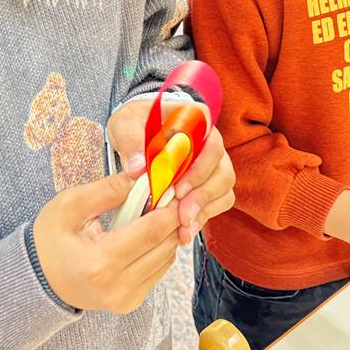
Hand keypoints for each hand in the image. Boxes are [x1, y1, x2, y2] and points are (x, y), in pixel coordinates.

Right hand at [33, 173, 180, 312]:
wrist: (37, 279)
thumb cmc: (49, 242)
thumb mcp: (70, 205)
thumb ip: (108, 189)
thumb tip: (141, 178)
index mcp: (101, 262)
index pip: (152, 232)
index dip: (169, 208)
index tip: (175, 189)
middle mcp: (117, 287)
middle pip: (165, 247)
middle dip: (172, 219)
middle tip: (168, 198)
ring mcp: (125, 299)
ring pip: (166, 260)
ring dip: (167, 235)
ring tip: (153, 215)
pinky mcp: (130, 303)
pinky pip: (158, 272)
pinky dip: (158, 251)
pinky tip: (145, 235)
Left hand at [108, 99, 234, 243]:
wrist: (136, 133)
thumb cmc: (135, 124)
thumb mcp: (126, 124)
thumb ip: (130, 141)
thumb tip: (137, 168)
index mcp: (196, 119)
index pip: (211, 143)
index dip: (199, 169)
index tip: (178, 189)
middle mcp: (210, 141)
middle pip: (222, 170)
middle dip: (202, 196)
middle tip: (181, 215)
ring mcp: (213, 163)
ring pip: (223, 188)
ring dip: (204, 209)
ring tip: (183, 226)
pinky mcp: (208, 183)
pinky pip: (218, 202)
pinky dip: (202, 216)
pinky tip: (184, 229)